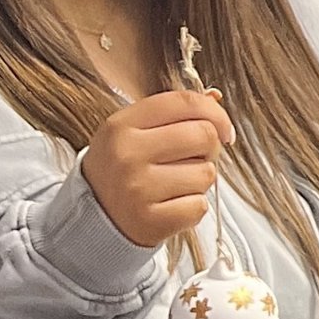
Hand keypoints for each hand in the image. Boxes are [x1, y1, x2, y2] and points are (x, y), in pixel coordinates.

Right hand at [83, 91, 232, 247]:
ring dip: (200, 180)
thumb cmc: (121, 170)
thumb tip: (214, 97)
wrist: (93, 218)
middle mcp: (127, 154)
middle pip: (204, 135)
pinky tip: (171, 205)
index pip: (185, 102)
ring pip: (206, 173)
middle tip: (194, 159)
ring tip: (175, 185)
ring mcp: (137, 189)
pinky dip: (193, 207)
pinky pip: (199, 206)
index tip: (224, 129)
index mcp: (122, 125)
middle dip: (209, 148)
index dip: (216, 113)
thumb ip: (172, 113)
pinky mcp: (150, 220)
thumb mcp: (133, 133)